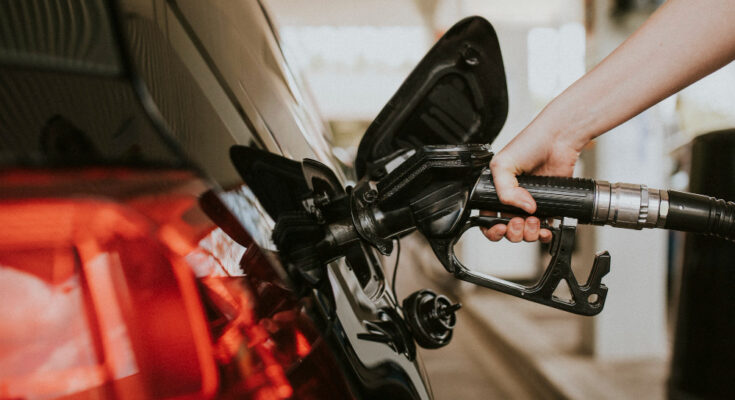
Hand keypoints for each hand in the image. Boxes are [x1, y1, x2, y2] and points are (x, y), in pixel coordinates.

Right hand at [481, 125, 582, 242]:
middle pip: (507, 230)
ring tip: (533, 221)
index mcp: (496, 190)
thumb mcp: (503, 164)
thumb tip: (524, 209)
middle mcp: (512, 200)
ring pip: (525, 233)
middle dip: (512, 232)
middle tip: (518, 222)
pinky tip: (545, 229)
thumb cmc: (530, 143)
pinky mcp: (549, 206)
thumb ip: (504, 190)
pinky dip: (544, 234)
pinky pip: (544, 230)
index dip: (491, 228)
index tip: (499, 227)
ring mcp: (530, 205)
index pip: (487, 218)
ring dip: (528, 233)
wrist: (558, 139)